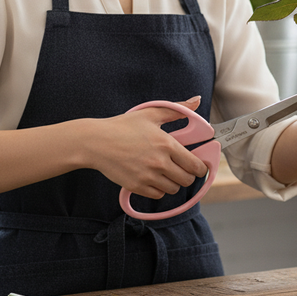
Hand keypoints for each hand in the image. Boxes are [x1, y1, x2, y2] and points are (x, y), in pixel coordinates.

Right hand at [88, 96, 208, 199]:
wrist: (96, 142)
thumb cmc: (122, 126)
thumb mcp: (150, 113)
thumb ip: (177, 109)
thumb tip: (197, 100)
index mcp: (167, 144)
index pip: (195, 165)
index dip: (200, 168)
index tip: (198, 166)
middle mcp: (159, 162)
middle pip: (187, 180)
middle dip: (188, 175)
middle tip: (182, 168)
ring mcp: (148, 176)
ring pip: (173, 189)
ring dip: (173, 182)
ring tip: (166, 172)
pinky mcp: (136, 186)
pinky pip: (158, 195)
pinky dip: (159, 189)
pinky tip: (153, 178)